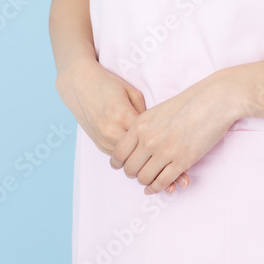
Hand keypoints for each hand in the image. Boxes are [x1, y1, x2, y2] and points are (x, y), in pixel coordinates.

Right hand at [56, 51, 188, 193]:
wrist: (79, 83)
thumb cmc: (108, 84)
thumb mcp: (131, 93)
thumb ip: (145, 113)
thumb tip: (161, 130)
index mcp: (123, 115)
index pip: (149, 141)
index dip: (167, 154)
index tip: (183, 164)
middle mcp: (112, 130)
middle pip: (138, 158)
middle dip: (158, 169)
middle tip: (177, 180)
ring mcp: (103, 138)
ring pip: (127, 163)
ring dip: (144, 170)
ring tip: (165, 181)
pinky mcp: (98, 143)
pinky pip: (118, 159)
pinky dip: (131, 164)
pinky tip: (145, 169)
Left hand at [109, 71, 236, 194]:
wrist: (214, 100)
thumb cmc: (189, 102)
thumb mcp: (159, 110)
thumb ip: (145, 127)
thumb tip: (138, 144)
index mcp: (141, 124)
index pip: (118, 153)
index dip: (119, 164)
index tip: (124, 166)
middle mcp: (149, 139)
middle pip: (130, 169)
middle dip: (133, 174)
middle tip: (140, 173)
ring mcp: (165, 151)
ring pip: (144, 178)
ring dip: (146, 182)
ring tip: (151, 179)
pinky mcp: (182, 161)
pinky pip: (163, 182)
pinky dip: (159, 188)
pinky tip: (159, 187)